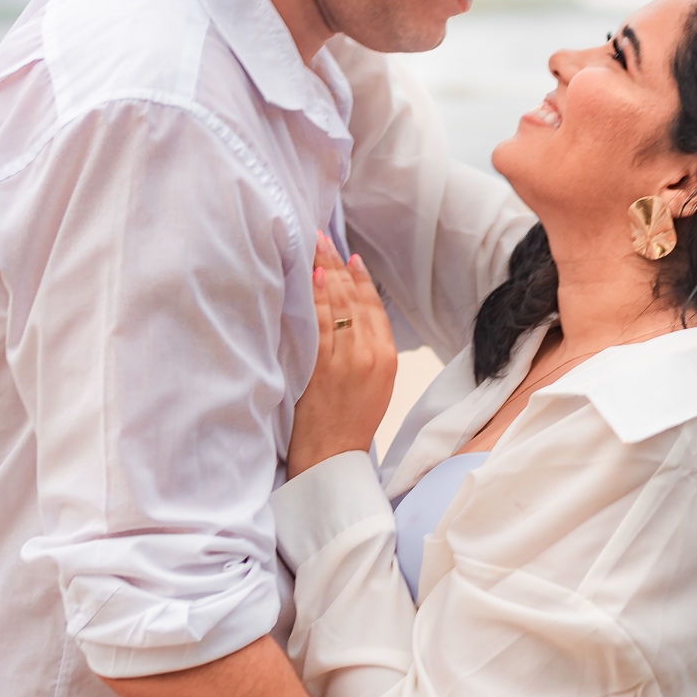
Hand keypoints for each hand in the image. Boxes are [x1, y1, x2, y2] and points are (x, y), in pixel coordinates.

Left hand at [286, 236, 397, 477]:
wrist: (332, 459)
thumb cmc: (350, 425)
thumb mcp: (376, 385)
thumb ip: (368, 350)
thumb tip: (352, 317)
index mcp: (386, 358)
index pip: (373, 306)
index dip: (360, 278)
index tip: (348, 256)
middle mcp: (368, 355)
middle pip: (353, 298)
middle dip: (336, 264)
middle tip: (322, 237)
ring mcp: (344, 361)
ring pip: (335, 305)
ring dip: (323, 271)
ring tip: (313, 246)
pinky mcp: (320, 369)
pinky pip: (317, 325)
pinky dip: (314, 299)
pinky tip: (310, 278)